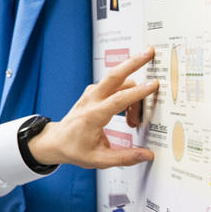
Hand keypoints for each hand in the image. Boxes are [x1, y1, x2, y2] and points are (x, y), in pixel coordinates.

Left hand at [27, 46, 157, 168]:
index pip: (118, 100)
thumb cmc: (75, 149)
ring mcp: (91, 94)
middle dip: (133, 62)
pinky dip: (127, 92)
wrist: (56, 141)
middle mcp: (91, 100)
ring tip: (135, 121)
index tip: (154, 84)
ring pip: (119, 81)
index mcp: (93, 116)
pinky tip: (129, 112)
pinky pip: (114, 86)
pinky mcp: (93, 92)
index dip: (138, 92)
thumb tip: (148, 155)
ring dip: (134, 92)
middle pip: (114, 75)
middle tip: (150, 51)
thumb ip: (125, 157)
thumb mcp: (99, 160)